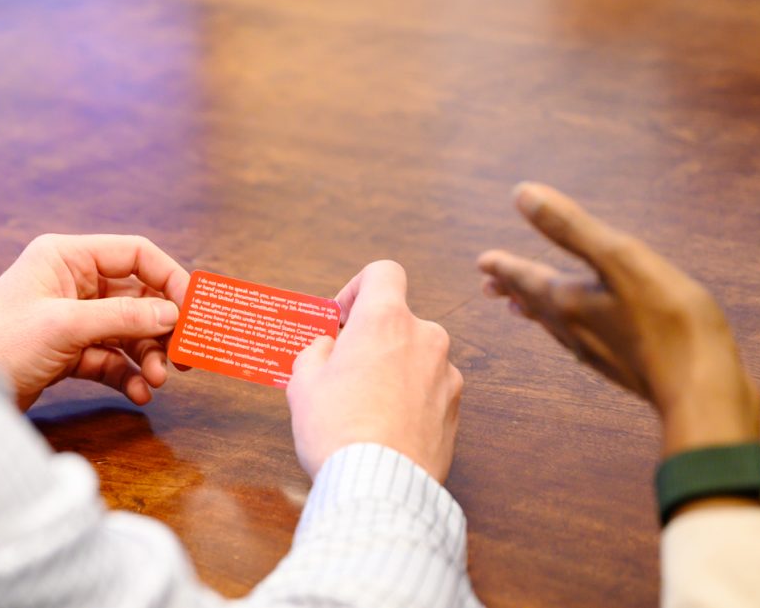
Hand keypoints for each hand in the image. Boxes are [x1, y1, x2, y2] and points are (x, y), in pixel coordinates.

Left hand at [0, 234, 189, 410]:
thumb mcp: (66, 326)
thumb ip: (123, 316)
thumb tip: (172, 314)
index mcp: (65, 256)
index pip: (135, 254)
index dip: (169, 278)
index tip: (193, 310)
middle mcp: (70, 281)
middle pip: (137, 295)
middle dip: (162, 326)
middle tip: (186, 355)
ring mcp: (70, 317)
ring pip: (127, 329)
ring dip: (147, 354)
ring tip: (158, 380)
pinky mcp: (67, 351)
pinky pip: (110, 356)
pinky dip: (127, 373)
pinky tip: (139, 393)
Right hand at [287, 261, 463, 481]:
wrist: (379, 487)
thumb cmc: (337, 429)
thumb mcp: (303, 382)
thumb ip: (317, 352)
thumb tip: (328, 348)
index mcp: (386, 320)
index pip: (383, 272)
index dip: (358, 288)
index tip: (342, 320)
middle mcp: (425, 338)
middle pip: (398, 321)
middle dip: (372, 340)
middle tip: (345, 372)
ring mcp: (446, 374)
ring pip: (415, 357)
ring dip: (393, 370)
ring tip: (364, 407)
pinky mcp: (456, 409)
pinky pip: (429, 390)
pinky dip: (410, 399)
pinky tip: (386, 428)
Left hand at [477, 182, 759, 456]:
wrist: (703, 391)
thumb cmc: (668, 320)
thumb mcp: (620, 259)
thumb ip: (570, 227)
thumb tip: (521, 193)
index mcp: (568, 301)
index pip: (525, 278)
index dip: (504, 267)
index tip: (483, 262)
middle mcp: (574, 329)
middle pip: (535, 304)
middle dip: (513, 289)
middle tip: (488, 286)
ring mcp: (599, 353)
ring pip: (556, 326)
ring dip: (536, 311)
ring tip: (521, 308)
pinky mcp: (624, 368)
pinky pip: (582, 343)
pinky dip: (568, 331)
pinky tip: (581, 337)